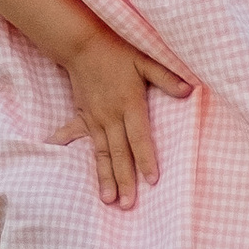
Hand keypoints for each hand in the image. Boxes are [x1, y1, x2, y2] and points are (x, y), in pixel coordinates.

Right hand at [49, 31, 191, 209]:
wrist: (83, 43)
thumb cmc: (118, 50)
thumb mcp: (146, 60)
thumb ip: (167, 77)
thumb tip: (190, 90)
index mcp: (129, 105)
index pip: (140, 138)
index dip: (146, 159)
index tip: (151, 181)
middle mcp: (110, 116)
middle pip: (120, 154)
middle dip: (125, 180)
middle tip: (128, 205)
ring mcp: (94, 118)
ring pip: (101, 153)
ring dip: (104, 177)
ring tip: (108, 199)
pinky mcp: (83, 115)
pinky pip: (75, 136)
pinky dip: (66, 147)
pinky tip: (58, 163)